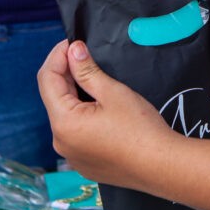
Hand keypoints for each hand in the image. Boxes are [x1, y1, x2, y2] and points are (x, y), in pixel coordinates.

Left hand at [38, 40, 173, 187]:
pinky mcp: (84, 163)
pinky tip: (100, 107)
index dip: (57, 56)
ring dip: (74, 94)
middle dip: (66, 74)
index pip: (47, 79)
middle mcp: (60, 141)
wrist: (162, 167)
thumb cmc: (140, 128)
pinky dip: (82, 115)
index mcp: (63, 123)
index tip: (72, 42)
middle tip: (85, 55)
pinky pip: (75, 133)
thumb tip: (73, 50)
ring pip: (65, 115)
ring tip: (94, 78)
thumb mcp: (113, 92)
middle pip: (54, 98)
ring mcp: (71, 155)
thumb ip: (87, 70)